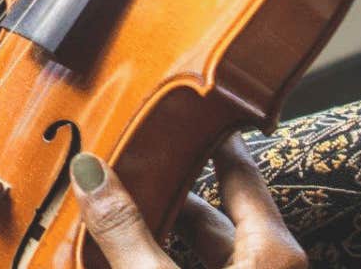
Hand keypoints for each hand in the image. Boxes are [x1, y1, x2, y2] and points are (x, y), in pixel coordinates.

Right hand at [71, 135, 305, 268]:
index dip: (214, 139)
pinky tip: (129, 258)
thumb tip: (89, 172)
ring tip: (119, 212)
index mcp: (271, 253)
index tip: (193, 107)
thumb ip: (124, 230)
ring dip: (164, 232)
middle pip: (216, 215)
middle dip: (169, 190)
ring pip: (204, 252)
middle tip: (128, 162)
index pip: (242, 174)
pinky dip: (164, 260)